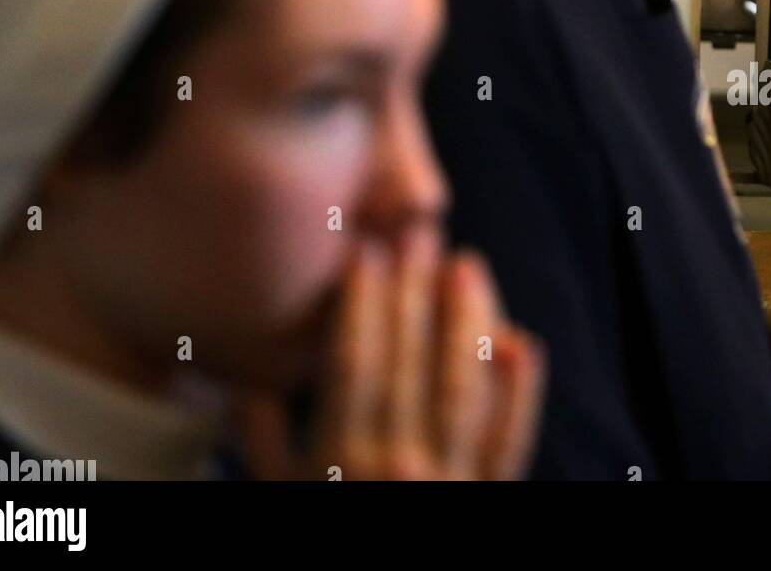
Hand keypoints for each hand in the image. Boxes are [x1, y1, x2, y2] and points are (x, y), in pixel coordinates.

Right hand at [237, 233, 544, 480]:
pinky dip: (520, 397)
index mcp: (338, 464)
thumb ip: (261, 446)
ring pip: (459, 391)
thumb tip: (249, 382)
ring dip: (465, 323)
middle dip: (412, 293)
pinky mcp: (489, 502)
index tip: (365, 250)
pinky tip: (521, 345)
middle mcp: (394, 469)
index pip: (352, 366)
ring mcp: (448, 486)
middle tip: (419, 232)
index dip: (359, 305)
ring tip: (467, 265)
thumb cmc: (319, 549)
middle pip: (407, 364)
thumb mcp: (276, 503)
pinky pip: (509, 446)